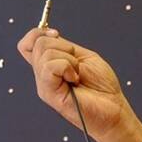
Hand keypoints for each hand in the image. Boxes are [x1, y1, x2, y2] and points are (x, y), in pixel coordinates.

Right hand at [16, 26, 136, 141]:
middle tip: (77, 65)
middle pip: (37, 43)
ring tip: (78, 75)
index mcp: (50, 66)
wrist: (114, 109)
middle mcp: (43, 75)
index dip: (38, 33)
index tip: (56, 34)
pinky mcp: (49, 92)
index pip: (28, 44)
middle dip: (63, 46)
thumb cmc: (102, 87)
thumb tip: (50, 35)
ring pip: (45, 53)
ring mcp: (44, 84)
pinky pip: (49, 67)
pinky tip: (75, 79)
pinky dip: (67, 67)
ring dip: (69, 59)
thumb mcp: (84, 58)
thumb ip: (64, 47)